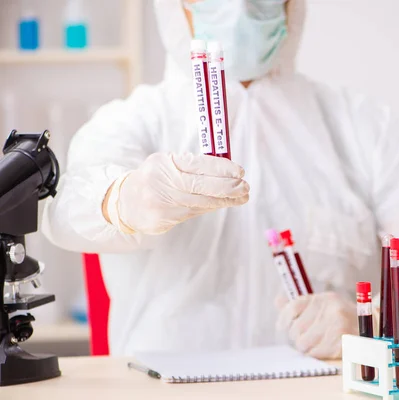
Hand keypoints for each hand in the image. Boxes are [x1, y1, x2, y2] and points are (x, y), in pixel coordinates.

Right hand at [105, 153, 248, 234]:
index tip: (240, 172)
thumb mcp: (168, 162)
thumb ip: (193, 164)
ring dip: (225, 200)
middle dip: (228, 188)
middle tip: (246, 188)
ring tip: (241, 197)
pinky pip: (194, 213)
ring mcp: (162, 204)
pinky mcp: (163, 221)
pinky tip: (223, 203)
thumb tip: (227, 170)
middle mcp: (163, 183)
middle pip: (203, 187)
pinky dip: (211, 207)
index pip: (199, 165)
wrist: (124, 202)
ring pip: (202, 203)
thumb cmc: (155, 178)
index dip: (222, 169)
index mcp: (164, 163)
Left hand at [276, 292, 357, 359]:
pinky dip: (316, 353)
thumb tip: (278, 300)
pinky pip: (315, 353)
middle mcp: (330, 310)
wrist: (371, 329)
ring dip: (306, 346)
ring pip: (303, 344)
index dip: (283, 318)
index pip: (293, 307)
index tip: (281, 325)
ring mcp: (336, 327)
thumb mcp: (323, 305)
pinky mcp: (340, 343)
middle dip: (298, 336)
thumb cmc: (341, 317)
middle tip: (308, 335)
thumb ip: (300, 304)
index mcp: (323, 299)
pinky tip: (324, 348)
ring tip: (316, 342)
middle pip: (296, 329)